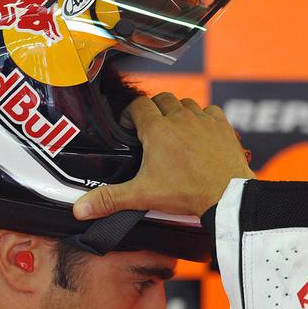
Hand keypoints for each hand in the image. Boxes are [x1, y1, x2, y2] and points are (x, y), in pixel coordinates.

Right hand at [73, 93, 255, 219]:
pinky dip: (203, 117)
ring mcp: (203, 120)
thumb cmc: (187, 192)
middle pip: (161, 99)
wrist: (227, 196)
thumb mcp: (142, 195)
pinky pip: (210, 110)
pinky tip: (199, 131)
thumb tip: (80, 209)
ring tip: (173, 130)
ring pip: (186, 102)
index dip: (129, 114)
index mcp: (157, 129)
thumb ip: (109, 199)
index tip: (128, 127)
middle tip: (149, 129)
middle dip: (153, 110)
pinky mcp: (222, 126)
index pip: (137, 106)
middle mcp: (180, 118)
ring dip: (177, 111)